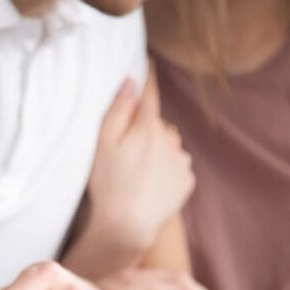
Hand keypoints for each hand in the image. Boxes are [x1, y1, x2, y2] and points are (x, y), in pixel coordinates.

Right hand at [86, 63, 194, 251]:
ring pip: (168, 145)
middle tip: (125, 149)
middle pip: (157, 123)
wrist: (128, 226)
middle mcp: (170, 139)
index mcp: (148, 126)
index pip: (149, 94)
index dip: (147, 77)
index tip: (148, 62)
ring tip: (136, 171)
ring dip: (157, 150)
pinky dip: (165, 170)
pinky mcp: (186, 181)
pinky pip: (176, 166)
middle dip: (145, 128)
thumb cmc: (108, 184)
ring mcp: (181, 161)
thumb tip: (131, 82)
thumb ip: (118, 110)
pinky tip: (149, 183)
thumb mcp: (103, 143)